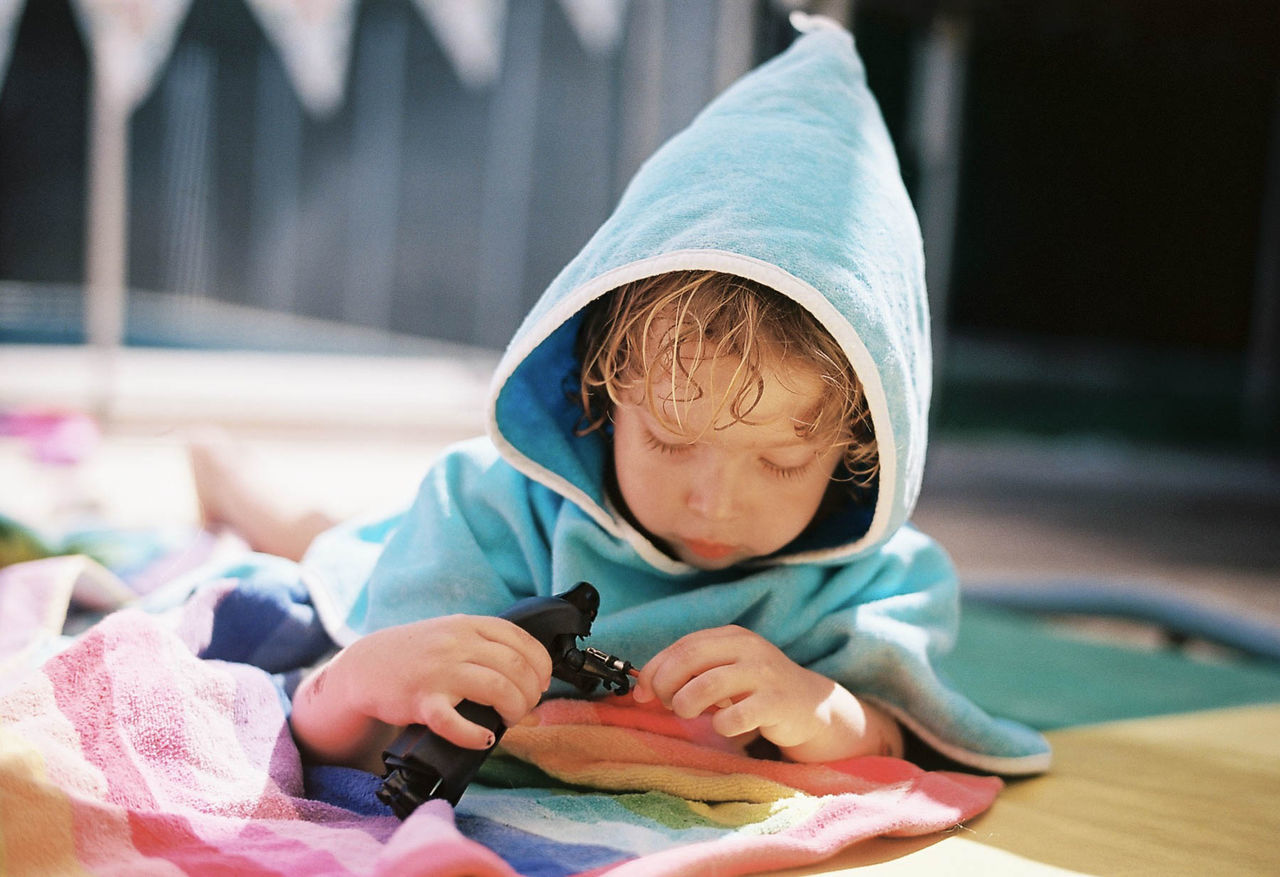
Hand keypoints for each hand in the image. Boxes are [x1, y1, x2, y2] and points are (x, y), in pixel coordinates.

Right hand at [291, 614, 552, 767]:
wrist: (366, 666)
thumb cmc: (419, 653)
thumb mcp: (454, 634)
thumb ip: (488, 647)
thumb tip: (533, 677)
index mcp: (469, 625)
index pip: (523, 641)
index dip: (542, 666)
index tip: (542, 683)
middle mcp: (457, 644)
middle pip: (516, 667)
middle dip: (531, 692)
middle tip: (526, 707)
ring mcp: (439, 672)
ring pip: (497, 689)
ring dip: (514, 710)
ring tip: (509, 720)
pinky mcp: (420, 702)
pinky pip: (455, 722)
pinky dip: (475, 734)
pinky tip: (483, 738)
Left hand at [632, 625, 901, 760]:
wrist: (811, 706)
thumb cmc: (757, 690)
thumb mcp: (725, 671)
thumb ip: (688, 674)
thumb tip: (642, 689)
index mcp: (731, 636)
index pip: (682, 646)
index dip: (656, 670)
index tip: (642, 694)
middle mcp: (748, 648)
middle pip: (690, 659)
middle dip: (667, 685)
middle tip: (668, 705)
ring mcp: (764, 673)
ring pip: (707, 685)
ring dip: (687, 704)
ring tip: (690, 714)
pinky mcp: (777, 702)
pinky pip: (735, 716)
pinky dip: (720, 725)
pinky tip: (725, 726)